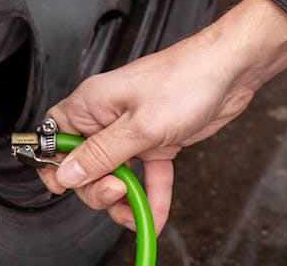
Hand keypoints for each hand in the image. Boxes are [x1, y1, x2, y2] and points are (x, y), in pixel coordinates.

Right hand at [36, 0, 286, 232]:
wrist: (231, 71)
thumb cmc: (186, 79)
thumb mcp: (140, 125)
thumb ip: (102, 154)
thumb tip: (68, 174)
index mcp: (90, 104)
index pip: (55, 139)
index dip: (56, 165)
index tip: (65, 187)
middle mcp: (106, 118)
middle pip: (86, 166)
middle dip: (99, 188)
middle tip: (118, 191)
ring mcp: (131, 131)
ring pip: (116, 175)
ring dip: (126, 199)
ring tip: (138, 213)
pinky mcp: (155, 142)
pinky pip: (146, 176)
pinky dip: (151, 196)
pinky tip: (155, 216)